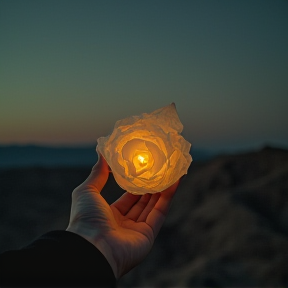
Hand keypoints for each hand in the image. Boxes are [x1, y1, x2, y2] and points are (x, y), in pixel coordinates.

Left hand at [66, 148, 179, 278]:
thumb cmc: (85, 219)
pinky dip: (167, 198)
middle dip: (152, 186)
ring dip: (163, 190)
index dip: (136, 185)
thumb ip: (97, 173)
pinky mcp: (148, 235)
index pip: (127, 198)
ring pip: (154, 206)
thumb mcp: (87, 191)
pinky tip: (173, 182)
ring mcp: (137, 230)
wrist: (91, 247)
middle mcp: (125, 224)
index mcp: (110, 215)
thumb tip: (100, 153)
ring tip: (170, 172)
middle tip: (160, 170)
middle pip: (143, 202)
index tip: (144, 171)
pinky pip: (160, 213)